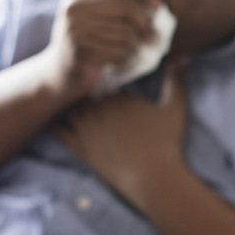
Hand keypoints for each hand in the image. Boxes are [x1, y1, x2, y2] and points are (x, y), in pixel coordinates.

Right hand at [42, 0, 164, 103]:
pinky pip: (120, 52)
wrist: (61, 71)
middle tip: (154, 38)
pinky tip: (120, 60)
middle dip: (146, 24)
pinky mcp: (80, 52)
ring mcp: (74, 30)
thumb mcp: (95, 11)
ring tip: (133, 51)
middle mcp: (73, 7)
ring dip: (136, 45)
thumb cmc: (87, 39)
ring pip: (126, 33)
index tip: (161, 6)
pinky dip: (127, 58)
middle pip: (127, 8)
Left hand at [55, 59, 188, 206]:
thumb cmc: (167, 141)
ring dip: (69, 102)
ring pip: (68, 107)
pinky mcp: (80, 149)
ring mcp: (85, 129)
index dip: (104, 74)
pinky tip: (51, 118)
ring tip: (69, 98)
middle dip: (83, 86)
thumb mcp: (176, 106)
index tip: (107, 74)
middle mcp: (96, 109)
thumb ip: (176, 79)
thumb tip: (182, 56)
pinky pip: (58, 132)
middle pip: (82, 90)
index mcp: (117, 95)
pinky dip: (53, 123)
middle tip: (86, 85)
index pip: (103, 76)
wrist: (154, 178)